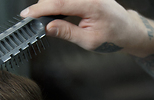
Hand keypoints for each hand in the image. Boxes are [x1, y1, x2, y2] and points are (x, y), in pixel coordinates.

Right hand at [20, 0, 153, 55]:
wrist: (127, 30)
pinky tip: (53, 12)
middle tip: (32, 21)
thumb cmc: (112, 37)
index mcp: (92, 5)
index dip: (40, 9)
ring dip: (49, 4)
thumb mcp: (88, 41)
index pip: (60, 3)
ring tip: (42, 18)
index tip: (27, 15)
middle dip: (42, 6)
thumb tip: (47, 28)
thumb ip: (67, 32)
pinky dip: (57, 3)